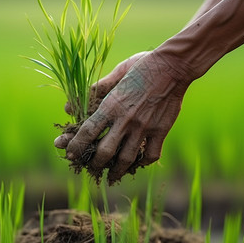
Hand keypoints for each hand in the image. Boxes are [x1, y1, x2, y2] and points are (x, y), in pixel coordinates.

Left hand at [57, 52, 191, 182]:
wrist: (173, 66)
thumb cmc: (142, 66)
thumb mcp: (117, 72)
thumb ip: (96, 89)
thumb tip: (70, 105)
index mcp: (111, 105)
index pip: (88, 132)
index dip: (76, 146)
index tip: (70, 154)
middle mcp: (125, 120)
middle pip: (104, 152)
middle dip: (94, 164)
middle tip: (92, 168)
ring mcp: (144, 127)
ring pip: (126, 159)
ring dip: (116, 171)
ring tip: (112, 176)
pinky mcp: (161, 131)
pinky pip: (151, 155)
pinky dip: (142, 163)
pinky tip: (138, 163)